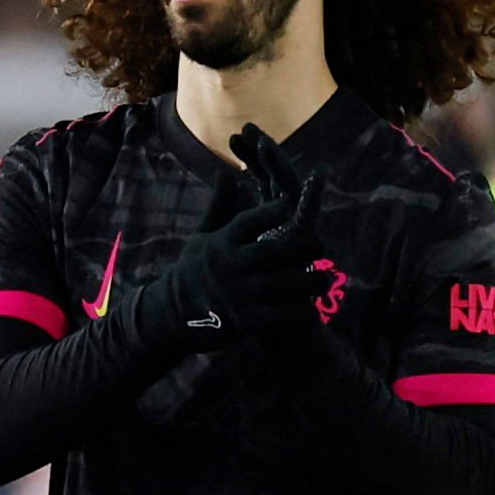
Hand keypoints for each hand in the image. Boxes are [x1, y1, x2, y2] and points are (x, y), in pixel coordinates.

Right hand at [122, 158, 324, 354]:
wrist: (169, 316)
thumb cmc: (192, 271)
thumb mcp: (203, 236)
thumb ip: (220, 206)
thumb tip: (227, 172)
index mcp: (222, 242)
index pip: (249, 221)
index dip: (272, 211)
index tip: (292, 203)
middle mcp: (231, 266)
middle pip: (272, 251)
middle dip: (301, 248)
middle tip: (321, 246)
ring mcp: (238, 295)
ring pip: (281, 285)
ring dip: (308, 282)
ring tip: (325, 279)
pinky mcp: (244, 322)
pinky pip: (279, 317)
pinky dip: (298, 313)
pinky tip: (311, 310)